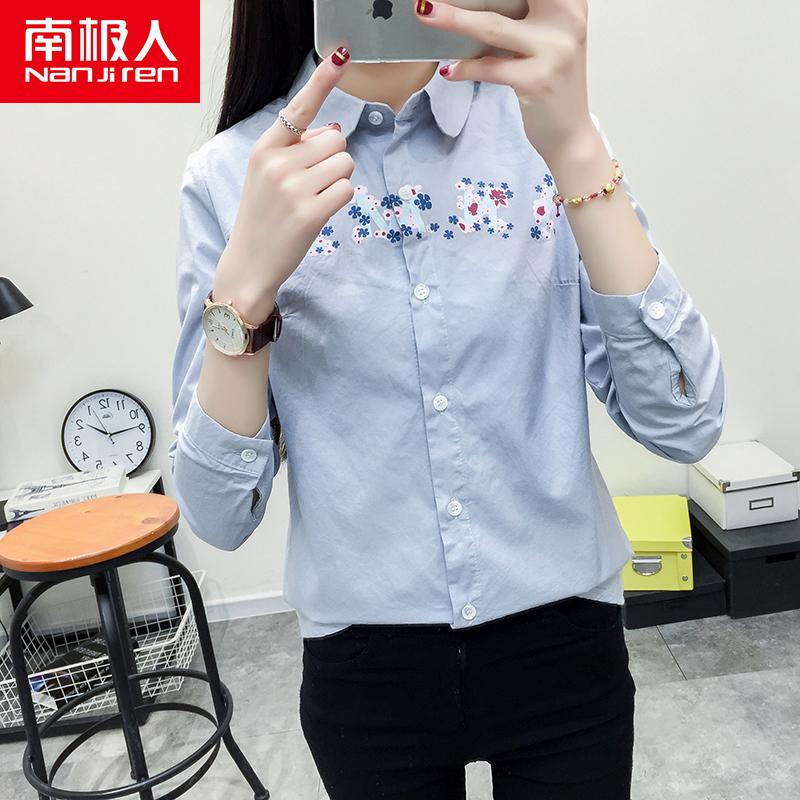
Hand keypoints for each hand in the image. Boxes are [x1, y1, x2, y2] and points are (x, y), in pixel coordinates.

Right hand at [216, 46, 354, 321]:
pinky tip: (321, 212)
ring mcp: (293, 189)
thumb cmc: (263, 216)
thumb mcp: (267, 174)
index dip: (322, 81)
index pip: (299, 107)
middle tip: (313, 183)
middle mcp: (278, 163)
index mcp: (265, 148)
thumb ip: (297, 149)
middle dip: (333, 158)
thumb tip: (335, 129)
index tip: (341, 56)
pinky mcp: (311, 214)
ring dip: (339, 179)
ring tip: (314, 198)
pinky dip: (341, 200)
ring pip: (345, 163)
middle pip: (337, 138)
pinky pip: (347, 190)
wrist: (250, 262)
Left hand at [413, 0, 599, 163]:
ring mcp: (553, 51)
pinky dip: (464, 68)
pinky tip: (448, 71)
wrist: (571, 134)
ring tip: (426, 14)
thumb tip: (476, 4)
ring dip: (453, 20)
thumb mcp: (547, 41)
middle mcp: (566, 22)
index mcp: (570, 5)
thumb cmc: (552, 84)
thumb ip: (527, 16)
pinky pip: (490, 68)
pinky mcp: (536, 81)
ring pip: (492, 27)